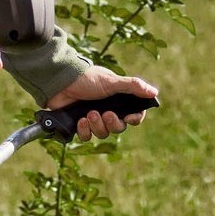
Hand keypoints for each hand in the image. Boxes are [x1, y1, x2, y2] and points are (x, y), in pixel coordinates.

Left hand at [45, 70, 159, 140]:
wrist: (60, 82)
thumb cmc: (87, 79)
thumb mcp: (112, 82)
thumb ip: (133, 86)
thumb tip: (154, 92)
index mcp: (118, 100)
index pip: (134, 115)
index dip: (134, 119)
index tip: (130, 117)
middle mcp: (107, 110)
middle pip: (118, 128)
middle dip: (112, 123)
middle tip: (105, 114)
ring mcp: (93, 118)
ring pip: (103, 133)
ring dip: (97, 126)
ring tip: (89, 114)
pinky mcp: (79, 124)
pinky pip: (87, 137)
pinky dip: (85, 130)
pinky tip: (81, 120)